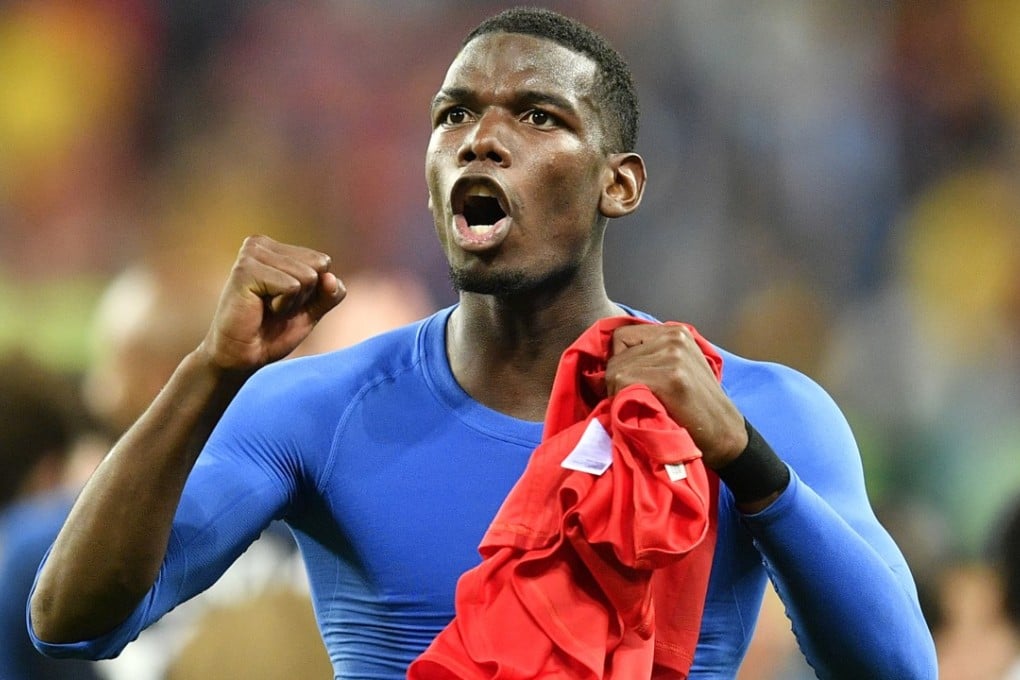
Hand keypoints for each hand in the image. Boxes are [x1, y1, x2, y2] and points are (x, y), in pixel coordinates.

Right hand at [198, 235, 345, 370]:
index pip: (323, 262)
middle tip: (274, 308)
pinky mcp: (246, 270)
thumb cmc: (272, 332)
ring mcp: (251, 254)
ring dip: (292, 302)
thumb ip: (329, 293)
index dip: (313, 291)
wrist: (242, 357)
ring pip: (308, 276)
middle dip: (304, 295)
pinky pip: (292, 287)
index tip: (284, 302)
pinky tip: (260, 309)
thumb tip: (331, 277)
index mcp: (274, 248)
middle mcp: (260, 243)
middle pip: (318, 265)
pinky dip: (283, 306)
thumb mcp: (311, 310)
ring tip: (266, 309)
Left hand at [605, 324, 746, 469]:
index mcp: (675, 332)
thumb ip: (651, 357)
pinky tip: (640, 408)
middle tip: (631, 400)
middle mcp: (674, 337)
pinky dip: (621, 398)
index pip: (622, 337)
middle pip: (617, 353)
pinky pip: (622, 381)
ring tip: (638, 405)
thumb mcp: (676, 368)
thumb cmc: (695, 406)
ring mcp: (674, 356)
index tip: (627, 382)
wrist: (724, 434)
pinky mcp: (671, 378)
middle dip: (616, 379)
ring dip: (618, 391)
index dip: (619, 361)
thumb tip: (609, 359)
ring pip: (616, 369)